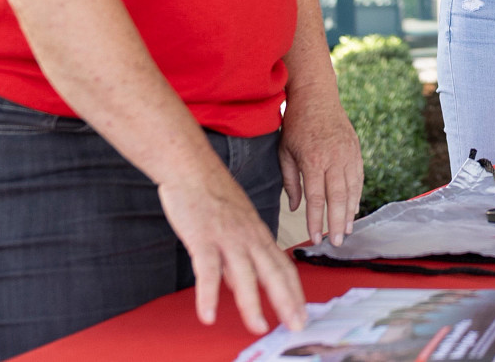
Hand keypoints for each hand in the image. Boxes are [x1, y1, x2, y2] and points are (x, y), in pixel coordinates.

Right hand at [157, 161, 307, 333]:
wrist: (192, 166)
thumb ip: (238, 252)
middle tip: (297, 325)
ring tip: (258, 327)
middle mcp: (248, 237)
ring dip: (251, 304)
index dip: (294, 292)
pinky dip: (208, 294)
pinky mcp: (203, 237)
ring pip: (244, 274)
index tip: (302, 314)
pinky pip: (207, 270)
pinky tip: (209, 314)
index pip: (283, 267)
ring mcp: (227, 237)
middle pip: (273, 272)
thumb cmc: (212, 193)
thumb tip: (236, 282)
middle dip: (287, 301)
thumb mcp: (235, 224)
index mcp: (258, 234)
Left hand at [280, 84, 363, 247]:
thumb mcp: (284, 152)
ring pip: (352, 189)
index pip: (316, 199)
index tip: (315, 238)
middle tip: (338, 242)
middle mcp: (334, 158)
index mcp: (313, 160)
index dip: (316, 221)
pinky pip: (359, 177)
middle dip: (337, 223)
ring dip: (350, 212)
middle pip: (338, 198)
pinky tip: (353, 208)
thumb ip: (290, 181)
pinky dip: (357, 194)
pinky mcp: (356, 149)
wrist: (316, 96)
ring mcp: (348, 153)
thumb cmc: (296, 124)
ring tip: (347, 230)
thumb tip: (294, 207)